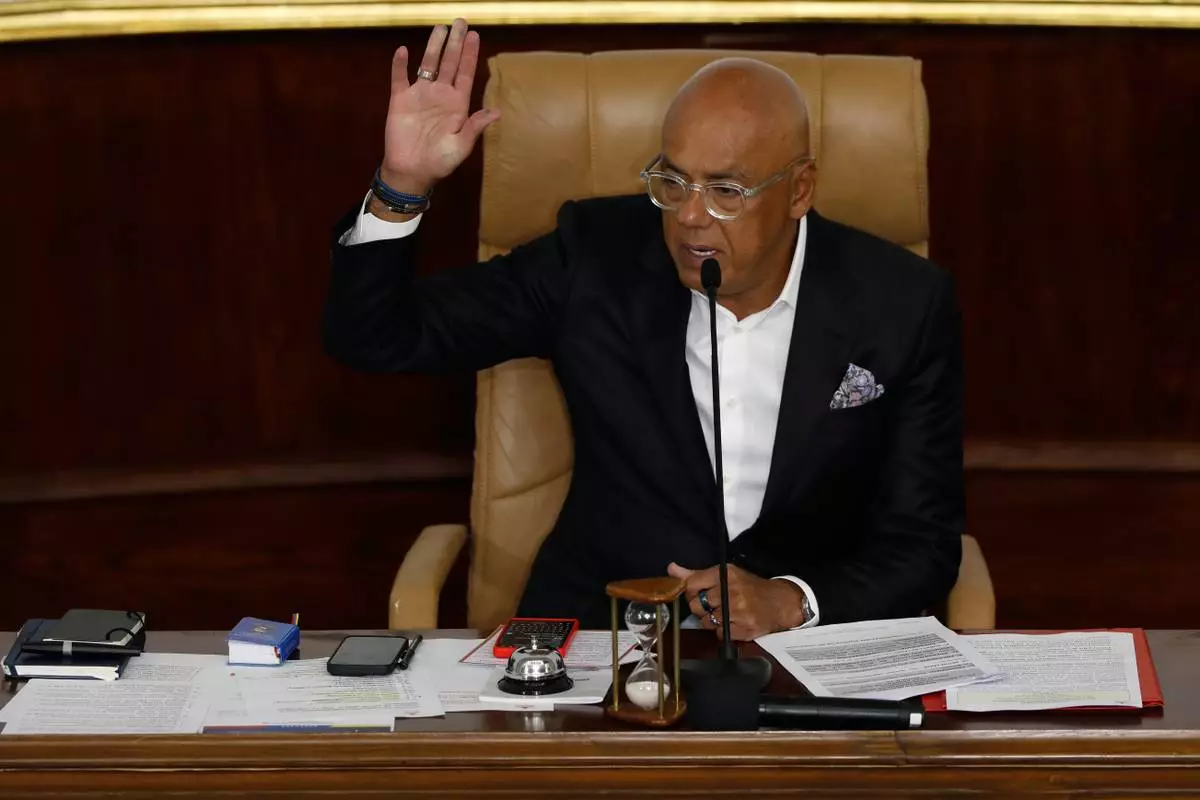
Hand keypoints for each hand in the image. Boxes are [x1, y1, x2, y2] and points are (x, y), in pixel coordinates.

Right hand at [379, 19, 498, 195]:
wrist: (411, 171)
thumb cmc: (439, 162)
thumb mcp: (461, 146)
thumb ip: (475, 127)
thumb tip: (496, 112)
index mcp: (457, 104)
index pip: (466, 74)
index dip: (471, 54)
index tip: (475, 35)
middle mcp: (440, 95)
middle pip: (449, 63)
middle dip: (455, 43)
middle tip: (460, 22)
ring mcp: (420, 95)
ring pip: (427, 64)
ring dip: (433, 47)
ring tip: (440, 28)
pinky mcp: (400, 100)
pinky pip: (399, 78)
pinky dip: (400, 64)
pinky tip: (403, 50)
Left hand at [667, 562, 806, 640]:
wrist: (779, 602)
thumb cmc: (748, 587)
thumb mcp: (725, 575)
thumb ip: (696, 574)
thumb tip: (671, 568)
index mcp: (725, 574)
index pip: (692, 585)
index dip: (691, 593)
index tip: (698, 594)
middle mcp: (731, 591)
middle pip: (697, 606)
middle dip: (701, 608)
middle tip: (714, 605)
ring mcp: (738, 611)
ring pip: (706, 622)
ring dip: (712, 620)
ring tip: (726, 613)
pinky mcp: (744, 628)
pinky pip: (720, 634)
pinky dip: (723, 631)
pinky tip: (734, 622)